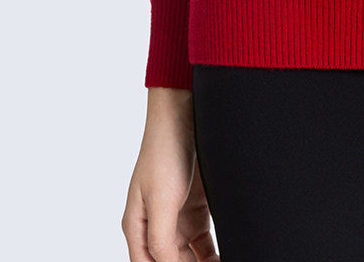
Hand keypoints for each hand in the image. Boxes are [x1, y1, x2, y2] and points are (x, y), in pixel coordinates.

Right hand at [122, 87, 219, 261]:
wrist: (184, 116)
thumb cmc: (164, 153)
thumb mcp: (161, 200)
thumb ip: (161, 239)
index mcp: (138, 227)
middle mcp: (155, 226)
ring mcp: (176, 219)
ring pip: (189, 258)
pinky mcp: (195, 209)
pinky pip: (204, 244)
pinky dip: (212, 254)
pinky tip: (225, 254)